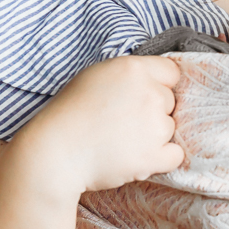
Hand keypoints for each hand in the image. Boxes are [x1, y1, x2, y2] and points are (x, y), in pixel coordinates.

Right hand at [18, 54, 184, 193]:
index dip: (159, 85)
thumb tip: (152, 81)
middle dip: (153, 112)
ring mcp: (155, 126)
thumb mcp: (96, 76)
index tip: (141, 98)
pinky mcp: (153, 156)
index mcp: (134, 69)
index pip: (171, 72)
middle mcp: (150, 93)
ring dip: (153, 136)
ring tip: (120, 141)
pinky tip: (137, 157)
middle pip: (170, 102)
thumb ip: (128, 76)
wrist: (54, 152)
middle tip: (122, 123)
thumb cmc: (68, 114)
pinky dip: (160, 159)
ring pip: (170, 129)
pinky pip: (174, 156)